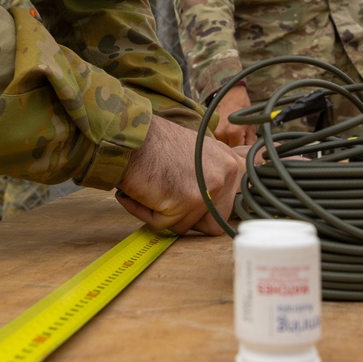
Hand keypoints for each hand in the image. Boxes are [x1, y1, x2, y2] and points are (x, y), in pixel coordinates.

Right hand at [115, 115, 245, 235]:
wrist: (129, 135)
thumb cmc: (152, 143)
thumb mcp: (195, 152)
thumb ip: (211, 174)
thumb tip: (216, 201)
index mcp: (229, 161)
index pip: (233, 204)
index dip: (211, 209)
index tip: (193, 202)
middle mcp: (226, 173)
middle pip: (213, 223)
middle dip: (187, 217)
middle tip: (167, 194)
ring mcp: (210, 187)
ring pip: (187, 226)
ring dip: (164, 214)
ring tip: (152, 188)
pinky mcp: (189, 200)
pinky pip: (165, 225)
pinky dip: (146, 212)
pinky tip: (141, 190)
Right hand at [212, 84, 256, 146]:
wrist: (231, 93)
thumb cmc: (242, 106)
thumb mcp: (250, 125)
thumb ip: (251, 141)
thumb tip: (252, 152)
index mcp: (233, 132)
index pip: (238, 152)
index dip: (243, 153)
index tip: (246, 150)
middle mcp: (222, 133)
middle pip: (229, 151)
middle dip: (236, 150)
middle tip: (241, 143)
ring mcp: (215, 131)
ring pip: (222, 146)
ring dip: (228, 145)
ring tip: (234, 137)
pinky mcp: (211, 128)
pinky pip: (218, 139)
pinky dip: (223, 139)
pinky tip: (227, 133)